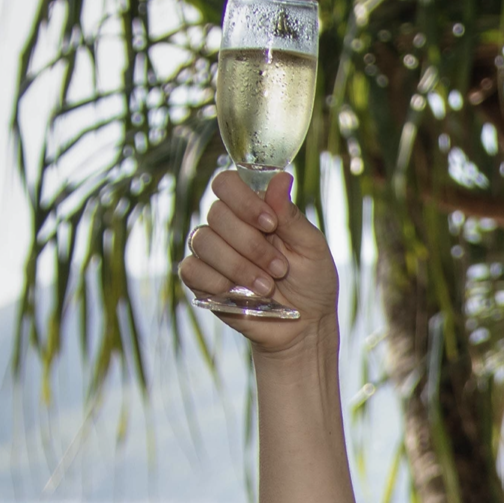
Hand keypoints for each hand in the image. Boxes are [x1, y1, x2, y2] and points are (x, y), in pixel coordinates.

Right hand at [176, 170, 338, 352]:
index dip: (244, 201)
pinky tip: (241, 294)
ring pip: (203, 241)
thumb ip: (291, 216)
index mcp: (253, 212)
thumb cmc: (312, 282)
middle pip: (217, 213)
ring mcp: (212, 253)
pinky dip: (217, 281)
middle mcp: (228, 227)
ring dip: (239, 266)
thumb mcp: (312, 248)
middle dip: (251, 244)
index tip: (270, 224)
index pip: (227, 184)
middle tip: (280, 268)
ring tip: (268, 287)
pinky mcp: (201, 280)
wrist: (306, 325)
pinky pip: (191, 269)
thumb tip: (280, 177)